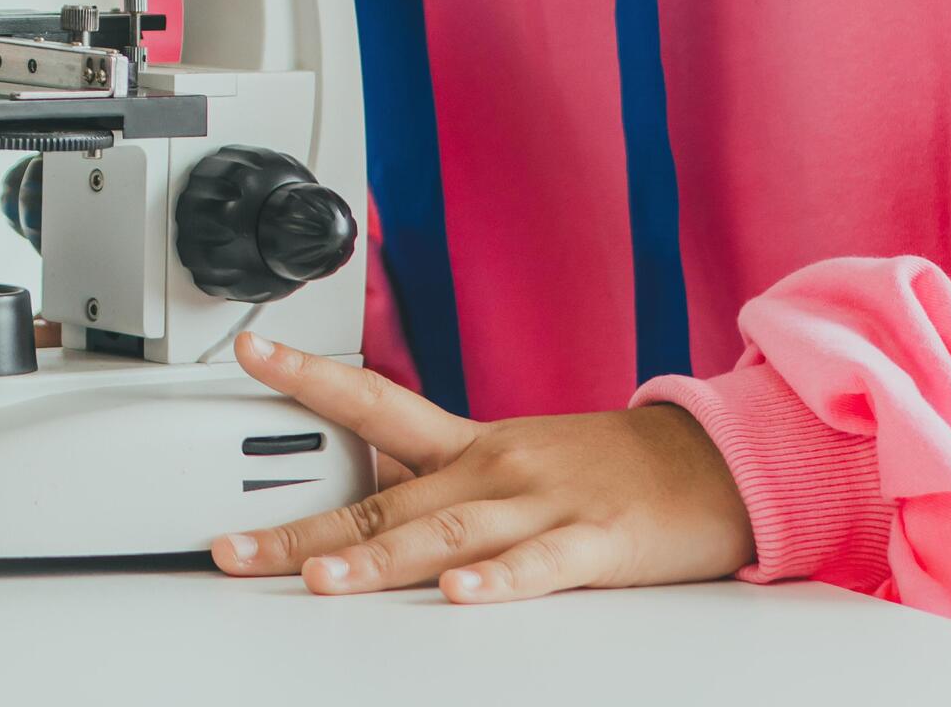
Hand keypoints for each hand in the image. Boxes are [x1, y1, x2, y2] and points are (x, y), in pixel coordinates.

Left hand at [214, 332, 755, 602]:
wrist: (718, 462)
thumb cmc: (612, 470)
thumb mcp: (518, 460)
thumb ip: (444, 485)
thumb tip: (365, 504)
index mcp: (472, 446)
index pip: (375, 403)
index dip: (308, 378)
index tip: (248, 354)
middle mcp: (495, 468)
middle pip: (383, 500)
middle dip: (302, 532)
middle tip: (232, 547)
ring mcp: (543, 503)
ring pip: (445, 533)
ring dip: (378, 561)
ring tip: (321, 581)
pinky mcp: (597, 543)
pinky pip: (538, 566)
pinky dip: (496, 581)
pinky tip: (457, 596)